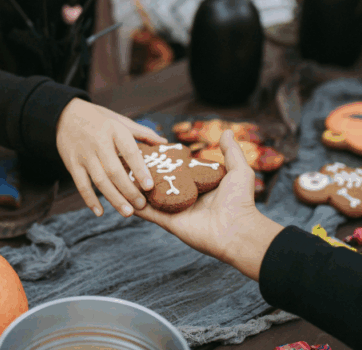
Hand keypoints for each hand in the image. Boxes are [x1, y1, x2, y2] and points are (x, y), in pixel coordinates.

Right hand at [56, 98, 167, 217]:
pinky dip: (90, 200)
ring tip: (128, 212)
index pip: (129, 151)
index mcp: (114, 130)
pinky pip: (81, 185)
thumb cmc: (98, 119)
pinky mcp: (72, 164)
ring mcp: (84, 155)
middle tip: (142, 205)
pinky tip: (100, 212)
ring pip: (99, 181)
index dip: (140, 170)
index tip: (150, 186)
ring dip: (114, 199)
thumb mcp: (120, 120)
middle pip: (114, 171)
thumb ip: (142, 133)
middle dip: (129, 191)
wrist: (65, 115)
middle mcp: (98, 142)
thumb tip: (165, 143)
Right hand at [134, 130, 282, 279]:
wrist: (237, 230)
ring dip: (138, 186)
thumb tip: (226, 131)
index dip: (166, 159)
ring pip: (151, 195)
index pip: (178, 169)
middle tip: (131, 157)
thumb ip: (230, 151)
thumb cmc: (239, 201)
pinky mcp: (168, 221)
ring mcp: (175, 209)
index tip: (151, 147)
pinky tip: (123, 193)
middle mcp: (186, 196)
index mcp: (200, 184)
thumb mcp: (239, 170)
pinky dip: (136, 204)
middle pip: (162, 181)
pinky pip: (149, 212)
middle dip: (148, 171)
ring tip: (122, 172)